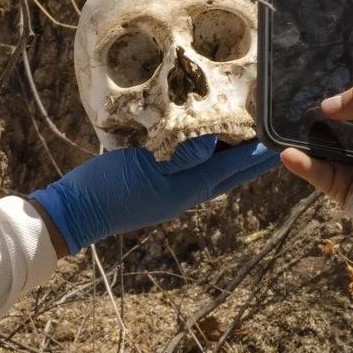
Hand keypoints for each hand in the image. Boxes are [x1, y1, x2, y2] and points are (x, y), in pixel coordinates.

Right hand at [30, 134, 280, 254]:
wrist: (73, 213)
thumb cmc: (108, 189)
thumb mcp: (145, 167)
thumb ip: (182, 154)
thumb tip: (215, 141)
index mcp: (187, 189)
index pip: (231, 168)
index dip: (255, 153)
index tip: (279, 139)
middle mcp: (185, 194)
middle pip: (227, 174)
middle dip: (249, 160)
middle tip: (273, 143)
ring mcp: (170, 194)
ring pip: (210, 174)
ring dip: (229, 158)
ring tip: (246, 142)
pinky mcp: (154, 188)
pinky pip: (189, 172)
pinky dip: (205, 158)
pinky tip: (203, 148)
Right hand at [279, 60, 352, 206]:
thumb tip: (326, 105)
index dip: (346, 60)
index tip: (321, 47)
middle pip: (332, 107)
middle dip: (310, 95)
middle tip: (283, 80)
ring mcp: (348, 155)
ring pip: (317, 140)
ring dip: (295, 130)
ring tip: (272, 114)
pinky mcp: (340, 182)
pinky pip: (317, 172)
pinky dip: (302, 165)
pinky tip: (288, 154)